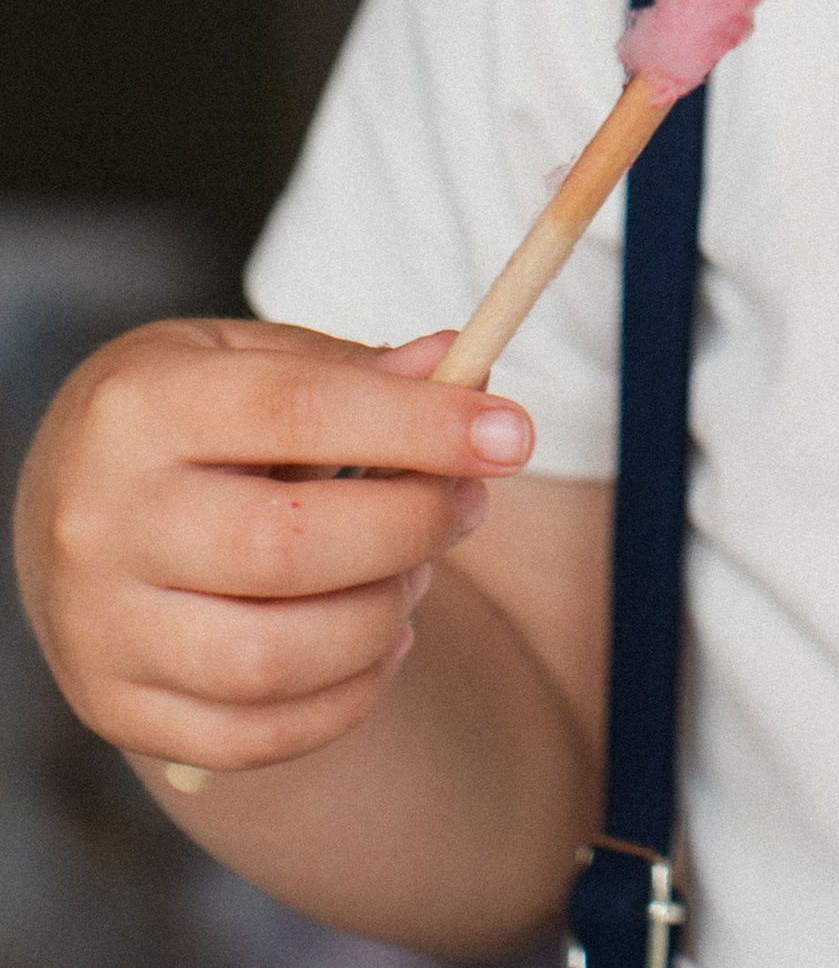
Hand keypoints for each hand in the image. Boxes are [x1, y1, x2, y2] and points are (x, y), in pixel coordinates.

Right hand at [12, 317, 536, 777]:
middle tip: (470, 505)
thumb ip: (353, 372)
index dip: (419, 425)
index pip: (297, 412)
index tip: (513, 435)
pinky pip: (252, 736)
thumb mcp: (251, 359)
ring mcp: (98, 628)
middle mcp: (103, 522)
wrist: (68, 500)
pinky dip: (345, 700)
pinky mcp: (114, 707)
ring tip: (418, 575)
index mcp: (139, 409)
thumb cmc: (191, 417)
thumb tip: (464, 373)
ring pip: (274, 657)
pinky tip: (380, 642)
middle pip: (290, 546)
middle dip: (413, 527)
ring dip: (381, 619)